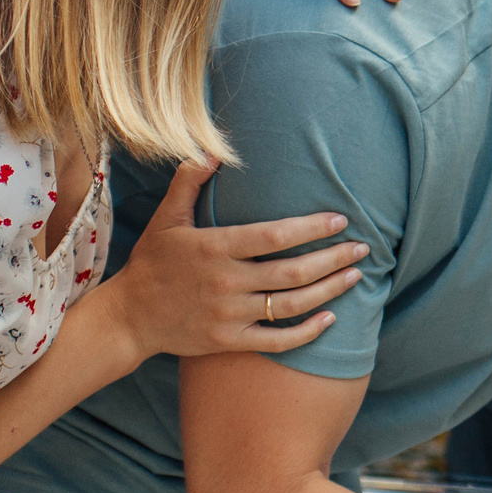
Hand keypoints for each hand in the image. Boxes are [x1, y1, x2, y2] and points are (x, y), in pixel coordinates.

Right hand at [96, 159, 367, 359]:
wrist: (128, 318)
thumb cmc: (152, 262)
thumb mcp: (165, 219)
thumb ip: (188, 183)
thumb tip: (213, 151)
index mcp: (215, 248)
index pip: (275, 236)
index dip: (312, 228)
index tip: (340, 219)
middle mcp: (225, 282)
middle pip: (292, 272)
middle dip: (333, 259)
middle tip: (363, 249)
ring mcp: (229, 315)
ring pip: (291, 305)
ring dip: (329, 291)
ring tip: (355, 276)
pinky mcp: (229, 342)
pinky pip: (277, 340)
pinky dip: (306, 332)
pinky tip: (330, 318)